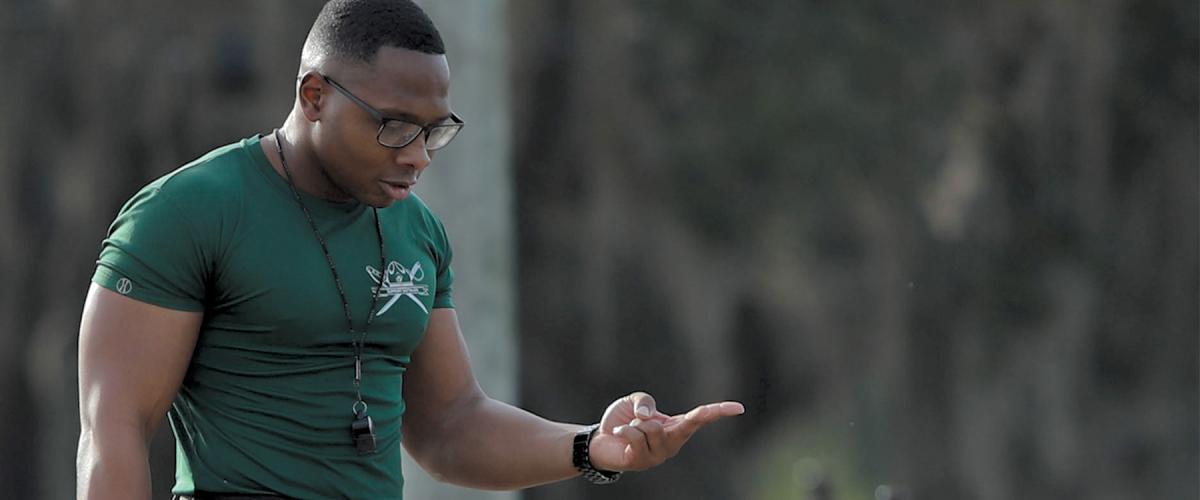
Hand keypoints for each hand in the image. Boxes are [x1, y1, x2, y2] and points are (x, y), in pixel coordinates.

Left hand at [587, 392, 743, 471]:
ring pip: (652, 427)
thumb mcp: (635, 402)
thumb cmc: (623, 421)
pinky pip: (635, 436)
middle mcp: (672, 443)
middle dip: (695, 417)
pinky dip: (624, 429)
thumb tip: (647, 416)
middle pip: (688, 425)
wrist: (601, 441)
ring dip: (636, 422)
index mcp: (676, 427)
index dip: (720, 411)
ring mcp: (659, 455)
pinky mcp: (642, 462)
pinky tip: (619, 433)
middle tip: (698, 411)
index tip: (739, 408)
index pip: (701, 418)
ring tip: (630, 428)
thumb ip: (645, 402)